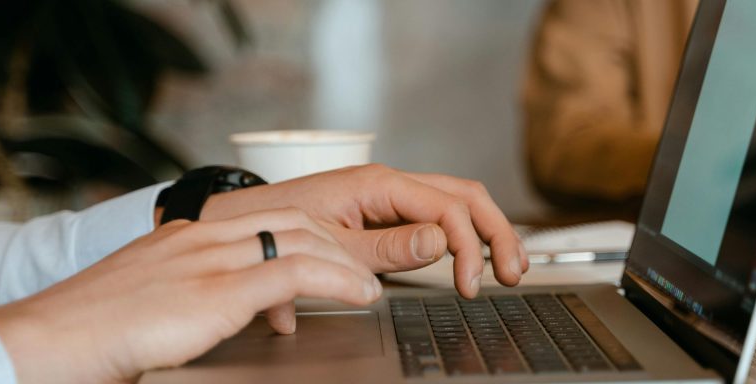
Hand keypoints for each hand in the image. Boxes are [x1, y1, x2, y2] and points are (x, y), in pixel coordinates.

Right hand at [0, 208, 380, 382]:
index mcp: (184, 236)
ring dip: (345, 259)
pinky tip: (358, 293)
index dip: (309, 232)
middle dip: (336, 240)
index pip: (263, 217)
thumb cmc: (92, 330)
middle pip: (290, 219)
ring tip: (369, 284)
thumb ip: (186, 294)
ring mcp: (209, 261)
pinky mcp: (215, 292)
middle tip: (362, 266)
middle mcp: (201, 238)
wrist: (50, 339)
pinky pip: (293, 274)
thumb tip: (214, 311)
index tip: (333, 249)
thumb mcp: (148, 299)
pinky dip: (336, 279)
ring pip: (299, 238)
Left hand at [199, 164, 528, 298]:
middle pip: (465, 196)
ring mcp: (389, 195)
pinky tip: (475, 255)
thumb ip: (387, 247)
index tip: (468, 285)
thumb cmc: (276, 226)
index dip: (468, 246)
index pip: (446, 208)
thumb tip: (440, 243)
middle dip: (496, 232)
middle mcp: (390, 183)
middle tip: (512, 272)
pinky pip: (437, 213)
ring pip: (457, 201)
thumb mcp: (332, 244)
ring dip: (487, 231)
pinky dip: (464, 233)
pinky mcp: (385, 211)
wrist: (243, 220)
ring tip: (508, 265)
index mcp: (378, 184)